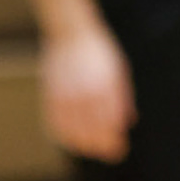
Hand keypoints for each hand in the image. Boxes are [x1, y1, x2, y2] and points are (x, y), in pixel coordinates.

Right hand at [40, 25, 136, 162]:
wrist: (71, 30)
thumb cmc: (99, 51)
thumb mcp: (118, 72)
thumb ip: (122, 98)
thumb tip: (128, 123)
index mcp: (106, 89)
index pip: (110, 127)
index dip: (113, 143)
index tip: (117, 150)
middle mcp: (85, 93)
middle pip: (91, 134)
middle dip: (100, 147)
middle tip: (106, 150)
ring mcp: (66, 94)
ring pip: (72, 132)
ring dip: (82, 143)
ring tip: (89, 144)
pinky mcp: (51, 94)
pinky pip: (55, 123)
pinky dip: (63, 134)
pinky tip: (71, 135)